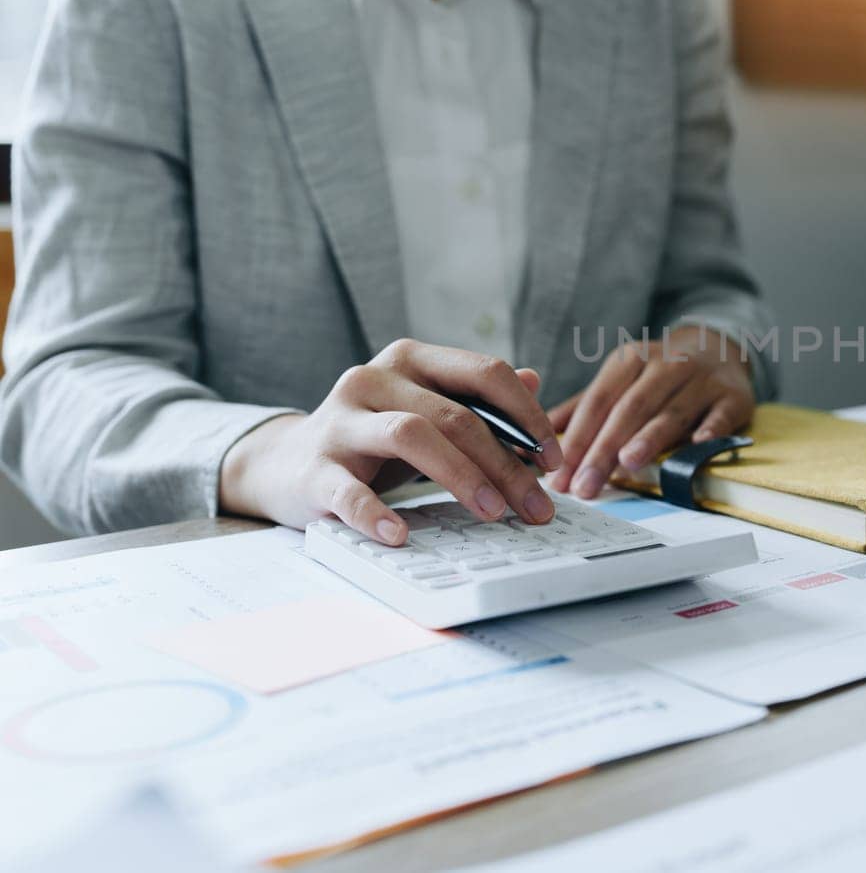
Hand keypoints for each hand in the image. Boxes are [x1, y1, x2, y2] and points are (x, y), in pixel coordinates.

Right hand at [220, 339, 563, 545]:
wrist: (283, 464)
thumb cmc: (372, 439)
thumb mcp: (427, 410)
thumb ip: (475, 397)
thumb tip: (534, 381)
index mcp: (413, 360)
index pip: (485, 372)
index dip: (527, 415)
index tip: (553, 458)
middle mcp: (375, 378)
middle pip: (455, 415)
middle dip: (505, 464)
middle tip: (536, 507)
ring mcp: (341, 420)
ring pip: (411, 435)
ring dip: (460, 476)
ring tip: (492, 514)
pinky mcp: (314, 467)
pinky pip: (348, 491)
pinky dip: (376, 514)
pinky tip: (401, 535)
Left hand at [548, 325, 754, 498]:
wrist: (720, 348)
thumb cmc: (661, 375)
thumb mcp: (621, 379)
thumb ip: (581, 409)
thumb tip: (531, 440)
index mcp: (630, 361)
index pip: (598, 402)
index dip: (576, 438)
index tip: (558, 475)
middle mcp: (665, 365)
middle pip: (629, 409)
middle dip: (604, 449)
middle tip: (585, 485)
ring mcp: (701, 379)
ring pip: (671, 411)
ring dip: (650, 438)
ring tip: (627, 464)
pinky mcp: (733, 395)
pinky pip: (721, 413)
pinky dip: (711, 428)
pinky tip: (699, 444)